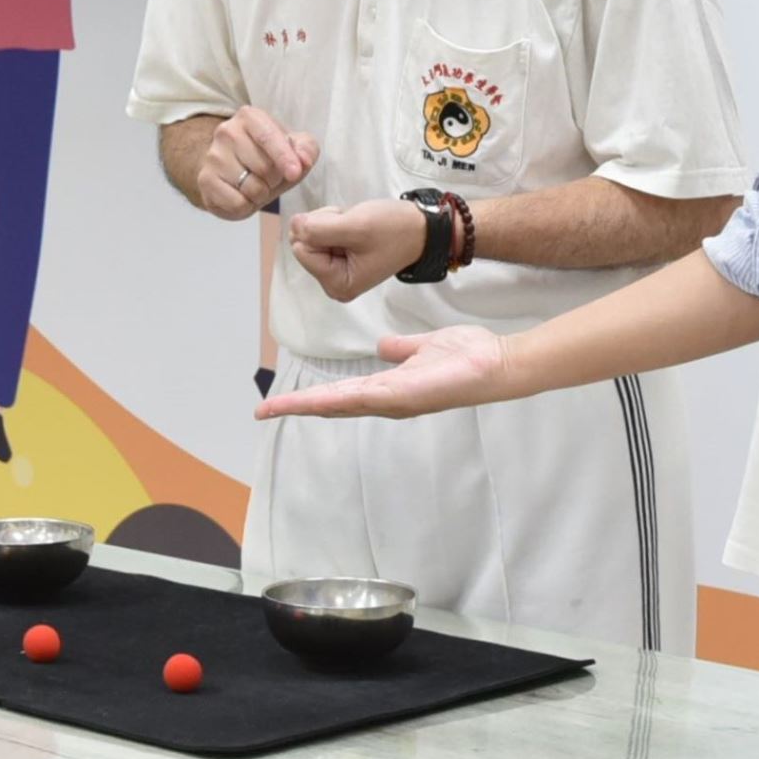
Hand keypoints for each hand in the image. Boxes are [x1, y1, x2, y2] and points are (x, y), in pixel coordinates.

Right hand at [193, 106, 316, 222]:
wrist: (229, 172)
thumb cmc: (265, 158)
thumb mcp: (292, 149)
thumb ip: (306, 149)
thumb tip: (304, 160)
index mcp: (250, 117)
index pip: (268, 136)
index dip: (284, 157)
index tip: (294, 173)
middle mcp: (227, 131)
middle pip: (264, 167)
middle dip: (275, 180)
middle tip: (269, 177)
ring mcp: (213, 156)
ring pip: (251, 188)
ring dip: (261, 194)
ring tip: (255, 186)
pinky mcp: (205, 180)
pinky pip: (237, 203)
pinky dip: (246, 206)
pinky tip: (241, 195)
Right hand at [258, 325, 506, 419]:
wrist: (496, 364)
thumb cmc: (468, 357)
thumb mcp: (425, 348)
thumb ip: (403, 349)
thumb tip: (383, 347)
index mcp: (389, 388)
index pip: (341, 394)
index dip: (310, 398)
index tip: (281, 401)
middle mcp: (386, 400)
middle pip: (332, 405)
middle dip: (296, 408)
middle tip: (262, 411)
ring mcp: (394, 401)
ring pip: (340, 405)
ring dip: (306, 407)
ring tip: (274, 409)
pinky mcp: (405, 396)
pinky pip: (364, 397)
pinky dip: (337, 400)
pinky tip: (315, 401)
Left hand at [287, 199, 428, 301]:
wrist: (421, 228)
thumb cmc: (393, 229)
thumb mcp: (355, 226)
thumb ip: (318, 228)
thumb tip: (292, 224)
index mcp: (338, 284)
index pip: (302, 250)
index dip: (318, 229)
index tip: (345, 225)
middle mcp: (334, 284)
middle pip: (305, 244)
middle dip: (324, 226)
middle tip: (352, 224)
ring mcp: (337, 272)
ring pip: (312, 237)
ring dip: (331, 222)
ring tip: (357, 225)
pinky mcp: (341, 260)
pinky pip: (322, 236)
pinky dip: (335, 224)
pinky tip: (355, 226)